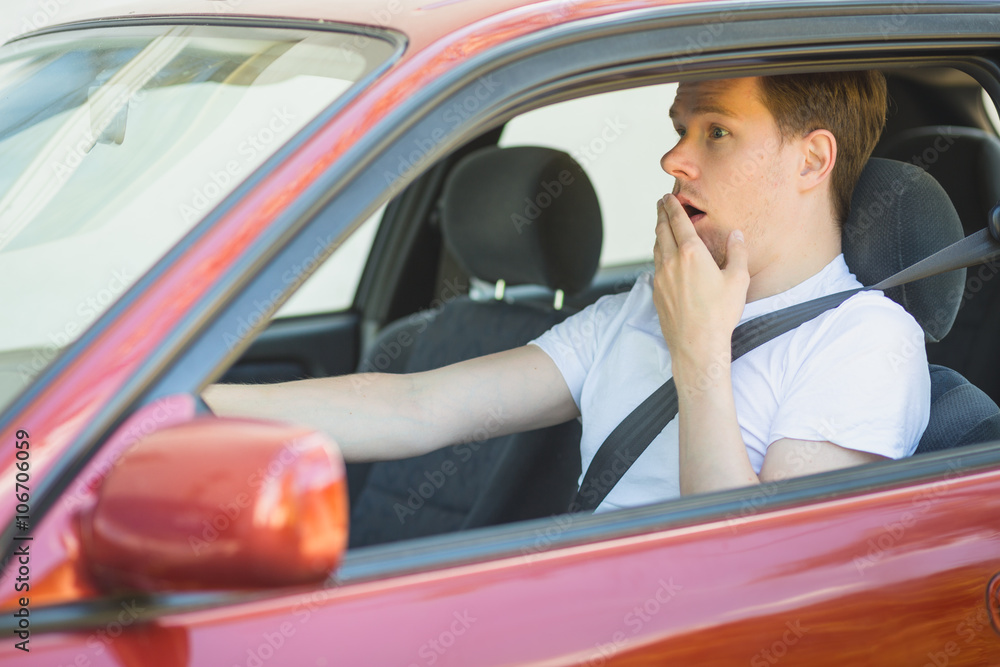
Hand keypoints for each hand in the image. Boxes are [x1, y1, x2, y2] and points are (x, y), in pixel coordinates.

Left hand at [652, 193, 749, 371]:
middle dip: (661, 215)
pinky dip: (658, 254)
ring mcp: (660, 278)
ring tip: (662, 227)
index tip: (668, 197)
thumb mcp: (737, 279)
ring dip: (658, 234)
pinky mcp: (656, 292)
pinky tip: (663, 257)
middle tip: (661, 204)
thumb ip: (737, 252)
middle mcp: (671, 261)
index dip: (672, 207)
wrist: (697, 344)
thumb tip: (737, 234)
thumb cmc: (720, 313)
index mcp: (691, 253)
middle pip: (661, 231)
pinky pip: (656, 266)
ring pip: (656, 248)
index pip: (677, 222)